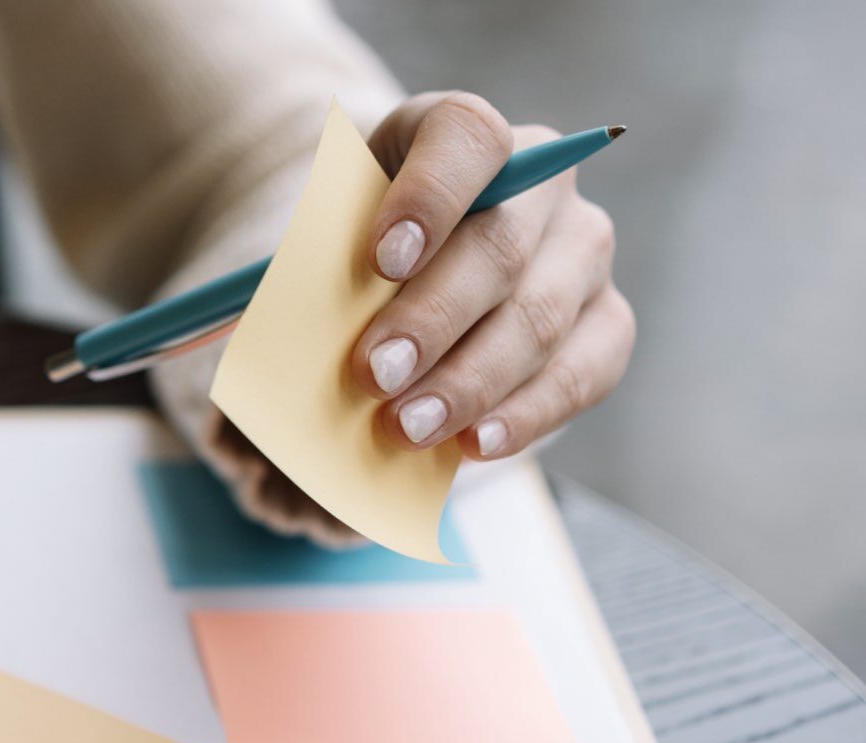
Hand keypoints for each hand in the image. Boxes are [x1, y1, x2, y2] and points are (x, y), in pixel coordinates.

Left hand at [355, 92, 633, 458]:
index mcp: (459, 136)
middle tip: (374, 374)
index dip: (430, 196)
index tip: (382, 261)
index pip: (466, 138)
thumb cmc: (356, 252)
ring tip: (407, 428)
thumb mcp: (327, 242)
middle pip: (502, 245)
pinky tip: (476, 444)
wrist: (405, 280)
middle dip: (433, 319)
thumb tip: (297, 342)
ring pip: (541, 317)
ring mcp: (583, 251)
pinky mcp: (606, 321)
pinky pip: (583, 372)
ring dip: (470, 381)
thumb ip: (319, 272)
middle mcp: (543, 184)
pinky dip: (528, 414)